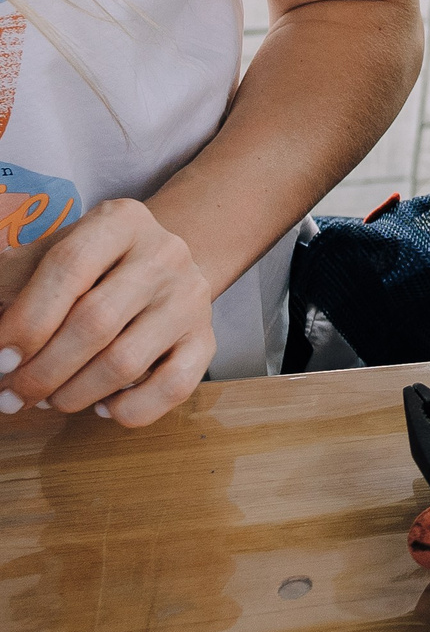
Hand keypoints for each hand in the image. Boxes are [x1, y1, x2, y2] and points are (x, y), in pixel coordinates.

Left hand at [0, 199, 214, 426]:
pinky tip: (102, 406)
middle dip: (42, 372)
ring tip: (50, 399)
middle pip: (96, 322)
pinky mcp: (207, 338)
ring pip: (126, 362)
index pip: (69, 267)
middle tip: (13, 395)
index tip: (1, 359)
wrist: (158, 266)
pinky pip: (173, 387)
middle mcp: (166, 253)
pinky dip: (129, 409)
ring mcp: (192, 297)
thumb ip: (12, 284)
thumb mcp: (47, 256)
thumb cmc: (88, 268)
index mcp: (121, 221)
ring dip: (74, 395)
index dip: (27, 320)